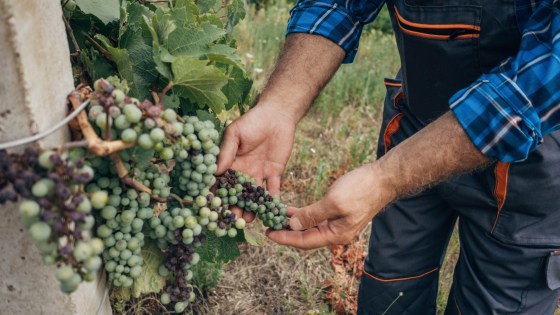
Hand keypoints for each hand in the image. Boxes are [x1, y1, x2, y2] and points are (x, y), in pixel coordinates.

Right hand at [217, 104, 295, 221]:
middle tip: (232, 220)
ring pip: (254, 196)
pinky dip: (273, 202)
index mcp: (231, 163)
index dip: (217, 194)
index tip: (213, 207)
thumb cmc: (252, 121)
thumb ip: (226, 151)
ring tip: (248, 220)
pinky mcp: (275, 173)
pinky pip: (274, 190)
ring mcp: (259, 174)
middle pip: (238, 194)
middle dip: (234, 207)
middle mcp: (244, 172)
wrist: (276, 115)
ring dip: (251, 208)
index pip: (222, 182)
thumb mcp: (235, 134)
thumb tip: (215, 171)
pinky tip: (271, 212)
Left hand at [267, 163, 395, 248]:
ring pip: (309, 227)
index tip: (268, 233)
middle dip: (286, 232)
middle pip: (305, 237)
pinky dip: (302, 214)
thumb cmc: (361, 189)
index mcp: (336, 235)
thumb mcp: (334, 202)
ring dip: (292, 222)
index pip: (304, 242)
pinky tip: (289, 209)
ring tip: (274, 217)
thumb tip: (293, 225)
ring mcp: (337, 224)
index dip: (285, 238)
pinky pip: (315, 218)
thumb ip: (313, 215)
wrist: (383, 178)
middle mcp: (336, 233)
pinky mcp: (337, 213)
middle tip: (267, 225)